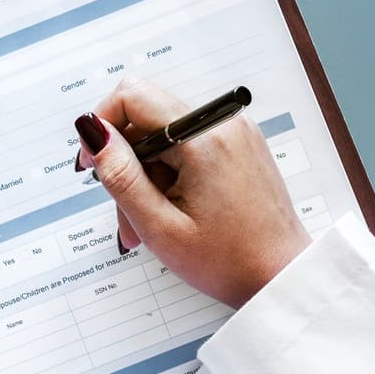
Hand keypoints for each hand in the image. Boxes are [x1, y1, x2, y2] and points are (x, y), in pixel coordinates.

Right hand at [74, 78, 309, 307]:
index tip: (92, 164)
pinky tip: (171, 213)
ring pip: (165, 138)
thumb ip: (120, 175)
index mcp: (204, 137)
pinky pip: (188, 148)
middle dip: (126, 163)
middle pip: (147, 120)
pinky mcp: (238, 146)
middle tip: (124, 213)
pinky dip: (171, 176)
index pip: (132, 96)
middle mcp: (223, 123)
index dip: (102, 125)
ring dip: (147, 177)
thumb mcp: (159, 226)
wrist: (283, 277)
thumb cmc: (231, 261)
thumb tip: (91, 131)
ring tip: (148, 227)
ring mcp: (234, 133)